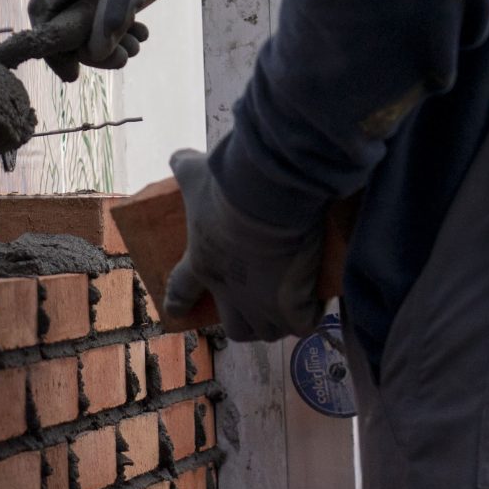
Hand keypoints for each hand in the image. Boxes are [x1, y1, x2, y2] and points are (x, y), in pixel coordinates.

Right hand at [26, 0, 172, 81]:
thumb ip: (110, 20)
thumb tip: (95, 54)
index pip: (42, 18)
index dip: (54, 49)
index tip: (74, 74)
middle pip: (64, 24)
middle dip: (93, 46)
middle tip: (124, 58)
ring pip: (83, 21)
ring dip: (109, 37)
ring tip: (139, 42)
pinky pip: (95, 11)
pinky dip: (114, 23)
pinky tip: (139, 30)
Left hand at [162, 147, 324, 342]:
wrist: (270, 197)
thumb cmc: (228, 187)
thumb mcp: (196, 173)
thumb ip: (184, 166)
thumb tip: (178, 157)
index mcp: (202, 264)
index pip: (181, 290)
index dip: (177, 301)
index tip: (175, 310)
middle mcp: (231, 292)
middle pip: (235, 328)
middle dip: (241, 321)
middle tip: (251, 305)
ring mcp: (264, 303)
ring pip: (268, 331)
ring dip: (274, 322)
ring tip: (284, 307)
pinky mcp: (295, 305)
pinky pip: (303, 324)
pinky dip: (308, 315)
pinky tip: (313, 303)